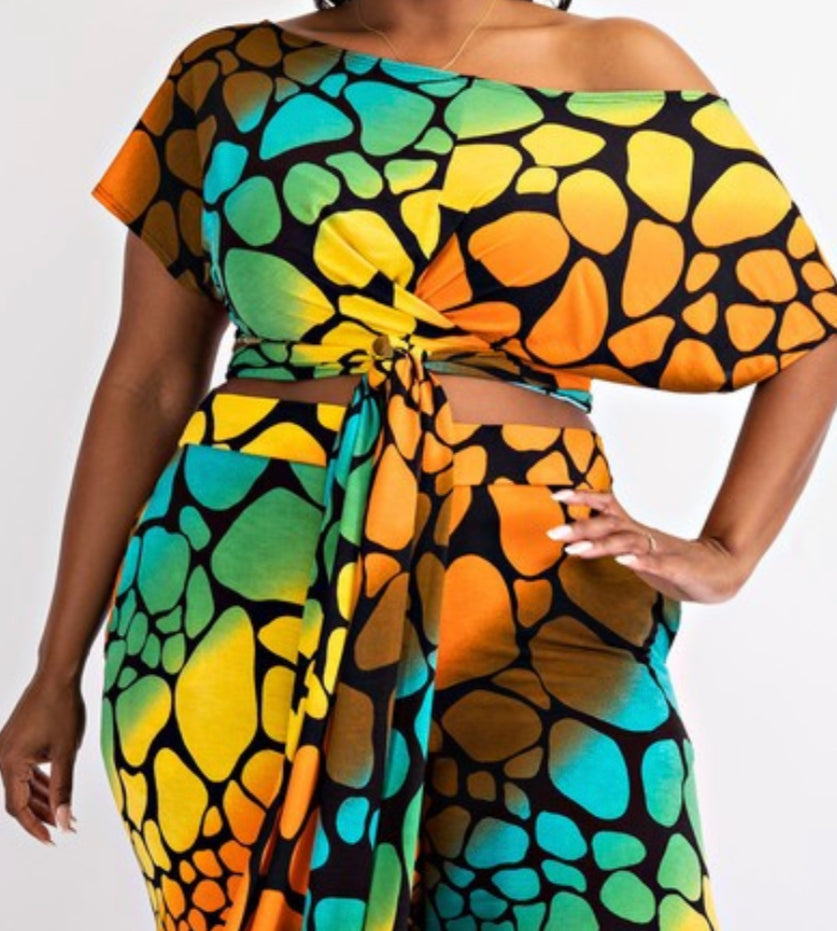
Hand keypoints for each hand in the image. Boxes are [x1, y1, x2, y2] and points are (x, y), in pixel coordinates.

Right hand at [0, 670, 85, 843]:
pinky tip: (57, 790)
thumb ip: (64, 790)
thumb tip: (65, 822)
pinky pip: (24, 770)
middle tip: (68, 826)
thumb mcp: (66, 753)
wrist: (57, 675)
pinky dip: (40, 781)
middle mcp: (1, 758)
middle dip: (43, 814)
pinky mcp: (15, 741)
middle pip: (19, 798)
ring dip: (43, 798)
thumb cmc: (63, 710)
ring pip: (22, 784)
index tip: (53, 840)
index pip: (18, 807)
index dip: (35, 826)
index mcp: (10, 764)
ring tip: (66, 812)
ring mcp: (6, 749)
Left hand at [546, 488, 748, 603]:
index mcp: (634, 530)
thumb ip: (612, 543)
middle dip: (581, 527)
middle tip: (553, 532)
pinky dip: (639, 562)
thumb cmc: (675, 563)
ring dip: (600, 545)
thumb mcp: (638, 552)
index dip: (583, 498)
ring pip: (627, 543)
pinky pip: (656, 563)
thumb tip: (578, 539)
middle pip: (610, 524)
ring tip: (574, 550)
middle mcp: (644, 536)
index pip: (606, 506)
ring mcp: (660, 551)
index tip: (555, 494)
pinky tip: (624, 562)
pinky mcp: (676, 568)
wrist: (721, 572)